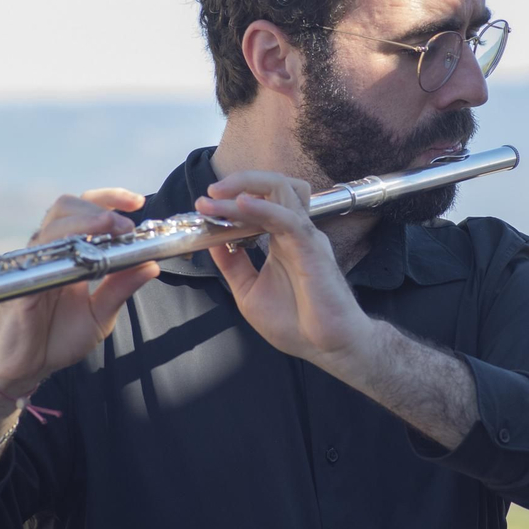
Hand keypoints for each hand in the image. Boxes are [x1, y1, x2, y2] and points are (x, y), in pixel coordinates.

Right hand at [0, 189, 159, 393]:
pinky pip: (37, 257)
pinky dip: (61, 250)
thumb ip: (121, 288)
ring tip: (110, 228)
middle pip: (67, 207)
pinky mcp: (21, 283)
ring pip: (53, 224)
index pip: (86, 211)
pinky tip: (80, 257)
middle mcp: (50, 252)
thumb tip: (152, 265)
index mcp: (70, 254)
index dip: (109, 199)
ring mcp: (33, 264)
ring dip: (85, 220)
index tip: (136, 202)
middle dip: (99, 208)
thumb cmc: (57, 338)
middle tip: (126, 225)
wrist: (25, 368)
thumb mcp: (100, 314)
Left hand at [197, 172, 373, 373]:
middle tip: (210, 191)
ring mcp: (304, 237)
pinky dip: (264, 208)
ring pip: (280, 192)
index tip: (202, 206)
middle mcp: (294, 231)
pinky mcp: (312, 250)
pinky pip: (288, 219)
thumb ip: (233, 265)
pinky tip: (241, 206)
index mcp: (281, 239)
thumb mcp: (249, 292)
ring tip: (217, 195)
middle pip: (273, 186)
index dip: (230, 199)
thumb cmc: (297, 324)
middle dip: (239, 181)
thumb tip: (211, 242)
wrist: (326, 347)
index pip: (260, 201)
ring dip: (246, 188)